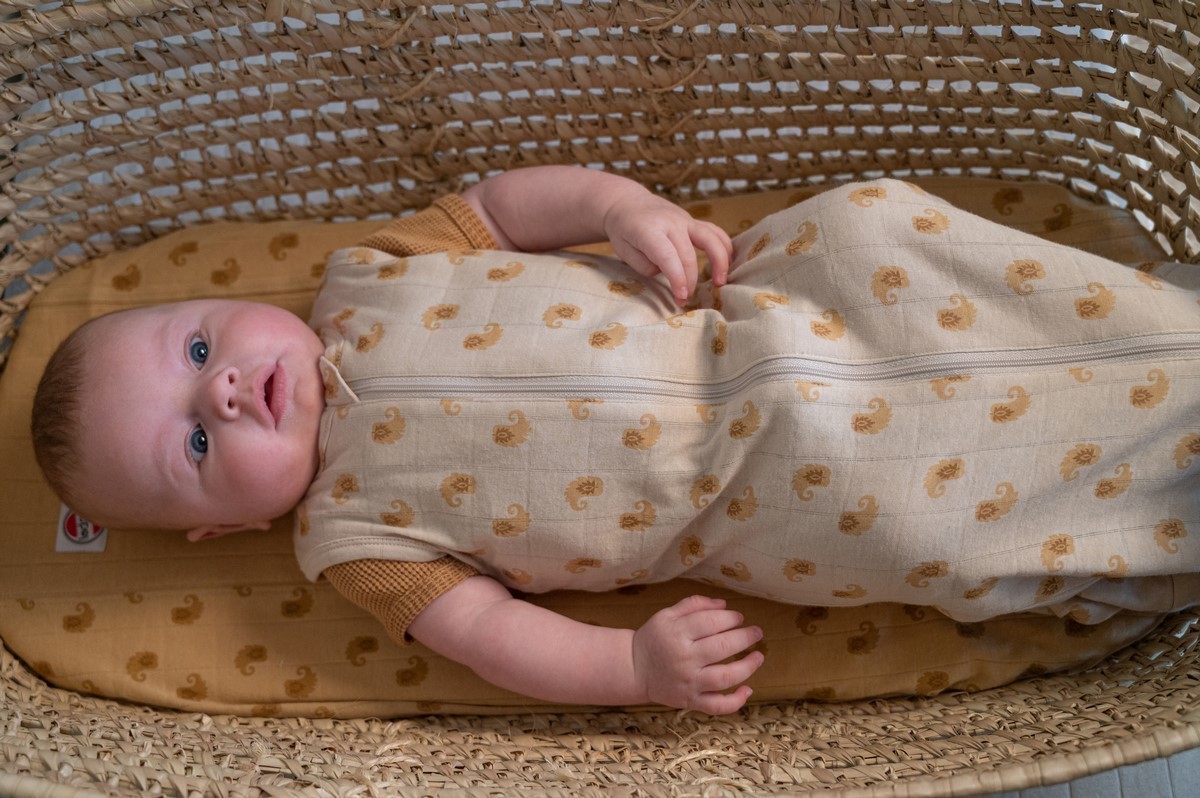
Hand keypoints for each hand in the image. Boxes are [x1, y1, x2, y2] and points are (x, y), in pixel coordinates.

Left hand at [603, 194, 734, 305]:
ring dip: (719, 262)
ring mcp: (685, 219)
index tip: (681, 297)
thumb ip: (643, 264)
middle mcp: (671, 222)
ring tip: (720, 282)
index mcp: (649, 229)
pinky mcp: (694, 221)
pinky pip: (715, 232)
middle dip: (690, 281)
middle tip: (685, 301)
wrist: (627, 203)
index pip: (668, 256)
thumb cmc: (624, 231)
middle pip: (688, 255)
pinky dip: (725, 247)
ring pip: (710, 239)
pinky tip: (730, 263)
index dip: (677, 278)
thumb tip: (667, 272)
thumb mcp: (623, 250)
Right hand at [631, 595, 763, 713]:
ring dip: (747, 667)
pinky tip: (748, 690)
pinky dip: (735, 701)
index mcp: (677, 634)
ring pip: (724, 677)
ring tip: (759, 656)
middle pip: (722, 647)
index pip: (711, 623)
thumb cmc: (654, 638)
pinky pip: (716, 706)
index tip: (738, 617)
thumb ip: (694, 605)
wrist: (634, 669)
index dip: (730, 617)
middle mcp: (684, 659)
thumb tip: (724, 605)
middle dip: (745, 637)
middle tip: (756, 632)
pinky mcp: (691, 701)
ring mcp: (689, 683)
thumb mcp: (667, 615)